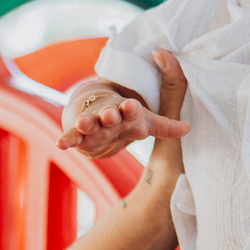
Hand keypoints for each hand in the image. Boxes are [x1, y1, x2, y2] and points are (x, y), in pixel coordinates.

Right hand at [56, 52, 190, 159]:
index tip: (132, 105)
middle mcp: (109, 116)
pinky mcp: (81, 136)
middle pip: (109, 114)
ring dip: (87, 123)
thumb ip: (167, 127)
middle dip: (110, 114)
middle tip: (110, 114)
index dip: (131, 108)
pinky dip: (67, 140)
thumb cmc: (128, 119)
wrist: (100, 117)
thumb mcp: (147, 123)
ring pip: (90, 123)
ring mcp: (94, 126)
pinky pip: (73, 137)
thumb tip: (189, 127)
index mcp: (127, 112)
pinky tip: (60, 144)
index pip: (131, 109)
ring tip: (84, 124)